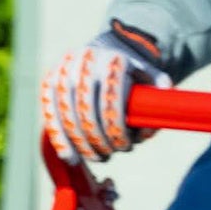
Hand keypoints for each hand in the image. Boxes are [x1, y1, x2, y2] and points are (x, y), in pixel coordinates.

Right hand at [41, 22, 169, 163]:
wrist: (103, 52)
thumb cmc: (130, 75)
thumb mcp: (151, 79)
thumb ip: (161, 99)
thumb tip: (149, 128)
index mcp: (113, 60)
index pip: (112, 102)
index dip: (117, 131)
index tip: (125, 146)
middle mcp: (85, 62)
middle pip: (87, 112)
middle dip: (98, 141)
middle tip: (109, 155)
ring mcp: (64, 70)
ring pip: (67, 117)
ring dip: (81, 145)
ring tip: (94, 157)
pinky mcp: (49, 81)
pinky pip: (50, 115)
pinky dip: (59, 139)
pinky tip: (70, 157)